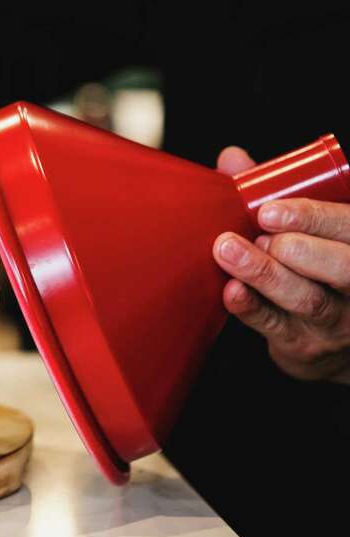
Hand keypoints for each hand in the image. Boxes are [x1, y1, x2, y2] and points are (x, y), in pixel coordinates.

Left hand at [213, 147, 349, 383]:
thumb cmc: (315, 266)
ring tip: (229, 252)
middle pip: (341, 268)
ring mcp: (335, 322)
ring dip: (265, 273)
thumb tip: (232, 158)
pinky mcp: (303, 346)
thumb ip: (273, 194)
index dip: (314, 218)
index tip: (270, 210)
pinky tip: (231, 291)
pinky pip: (276, 327)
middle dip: (298, 248)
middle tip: (257, 233)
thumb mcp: (309, 229)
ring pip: (307, 299)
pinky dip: (251, 308)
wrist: (332, 338)